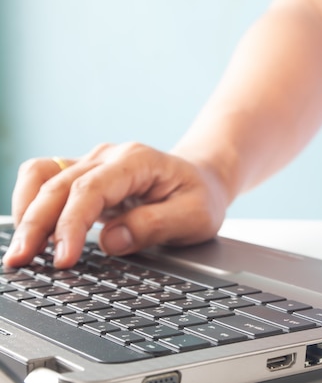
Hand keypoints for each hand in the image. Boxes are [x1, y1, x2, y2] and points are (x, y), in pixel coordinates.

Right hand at [3, 142, 229, 268]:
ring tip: (21, 252)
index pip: (91, 189)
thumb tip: (110, 241)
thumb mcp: (195, 216)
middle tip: (20, 262)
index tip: (63, 259)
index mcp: (137, 161)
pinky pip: (45, 181)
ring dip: (25, 211)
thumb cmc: (201, 196)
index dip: (71, 224)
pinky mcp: (84, 178)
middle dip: (35, 224)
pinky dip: (30, 204)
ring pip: (42, 176)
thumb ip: (155, 225)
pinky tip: (31, 233)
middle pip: (58, 183)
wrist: (202, 179)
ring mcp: (92, 164)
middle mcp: (108, 158)